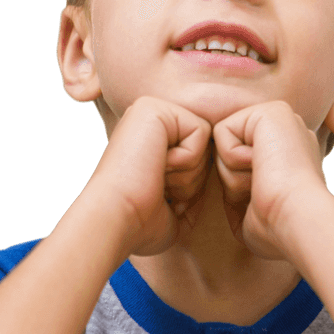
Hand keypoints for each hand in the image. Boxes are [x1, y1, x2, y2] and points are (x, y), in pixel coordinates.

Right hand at [82, 96, 213, 255]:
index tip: (159, 198)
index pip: (198, 159)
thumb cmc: (139, 224)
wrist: (116, 220)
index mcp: (147, 141)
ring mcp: (149, 111)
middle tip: (158, 189)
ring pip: (206, 141)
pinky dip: (187, 160)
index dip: (189, 187)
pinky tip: (158, 167)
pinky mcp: (155, 109)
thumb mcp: (173, 208)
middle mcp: (146, 122)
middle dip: (192, 179)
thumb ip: (192, 188)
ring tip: (155, 179)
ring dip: (188, 173)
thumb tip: (217, 177)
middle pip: (205, 148)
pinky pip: (202, 132)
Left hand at [212, 101, 330, 260]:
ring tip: (264, 182)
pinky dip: (232, 159)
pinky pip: (221, 132)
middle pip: (227, 156)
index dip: (239, 191)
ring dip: (233, 175)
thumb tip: (226, 187)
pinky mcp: (271, 111)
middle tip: (263, 192)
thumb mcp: (252, 210)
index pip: (238, 167)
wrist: (297, 221)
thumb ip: (239, 191)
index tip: (265, 203)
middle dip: (234, 182)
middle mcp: (287, 134)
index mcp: (287, 157)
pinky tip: (261, 167)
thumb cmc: (278, 230)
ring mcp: (282, 120)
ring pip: (222, 146)